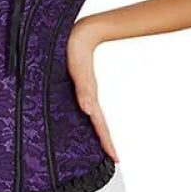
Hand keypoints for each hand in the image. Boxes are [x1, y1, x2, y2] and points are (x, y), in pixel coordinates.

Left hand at [66, 18, 118, 163]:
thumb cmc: (75, 49)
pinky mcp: (79, 85)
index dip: (106, 142)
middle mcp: (88, 97)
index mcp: (89, 97)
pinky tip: (86, 120)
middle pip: (99, 124)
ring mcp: (85, 91)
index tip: (115, 158)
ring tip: (102, 146)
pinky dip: (88, 118)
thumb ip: (83, 89)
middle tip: (113, 159)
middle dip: (105, 142)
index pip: (100, 125)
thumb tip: (88, 111)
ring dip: (98, 131)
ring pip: (93, 116)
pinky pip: (85, 106)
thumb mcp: (77, 69)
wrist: (80, 32)